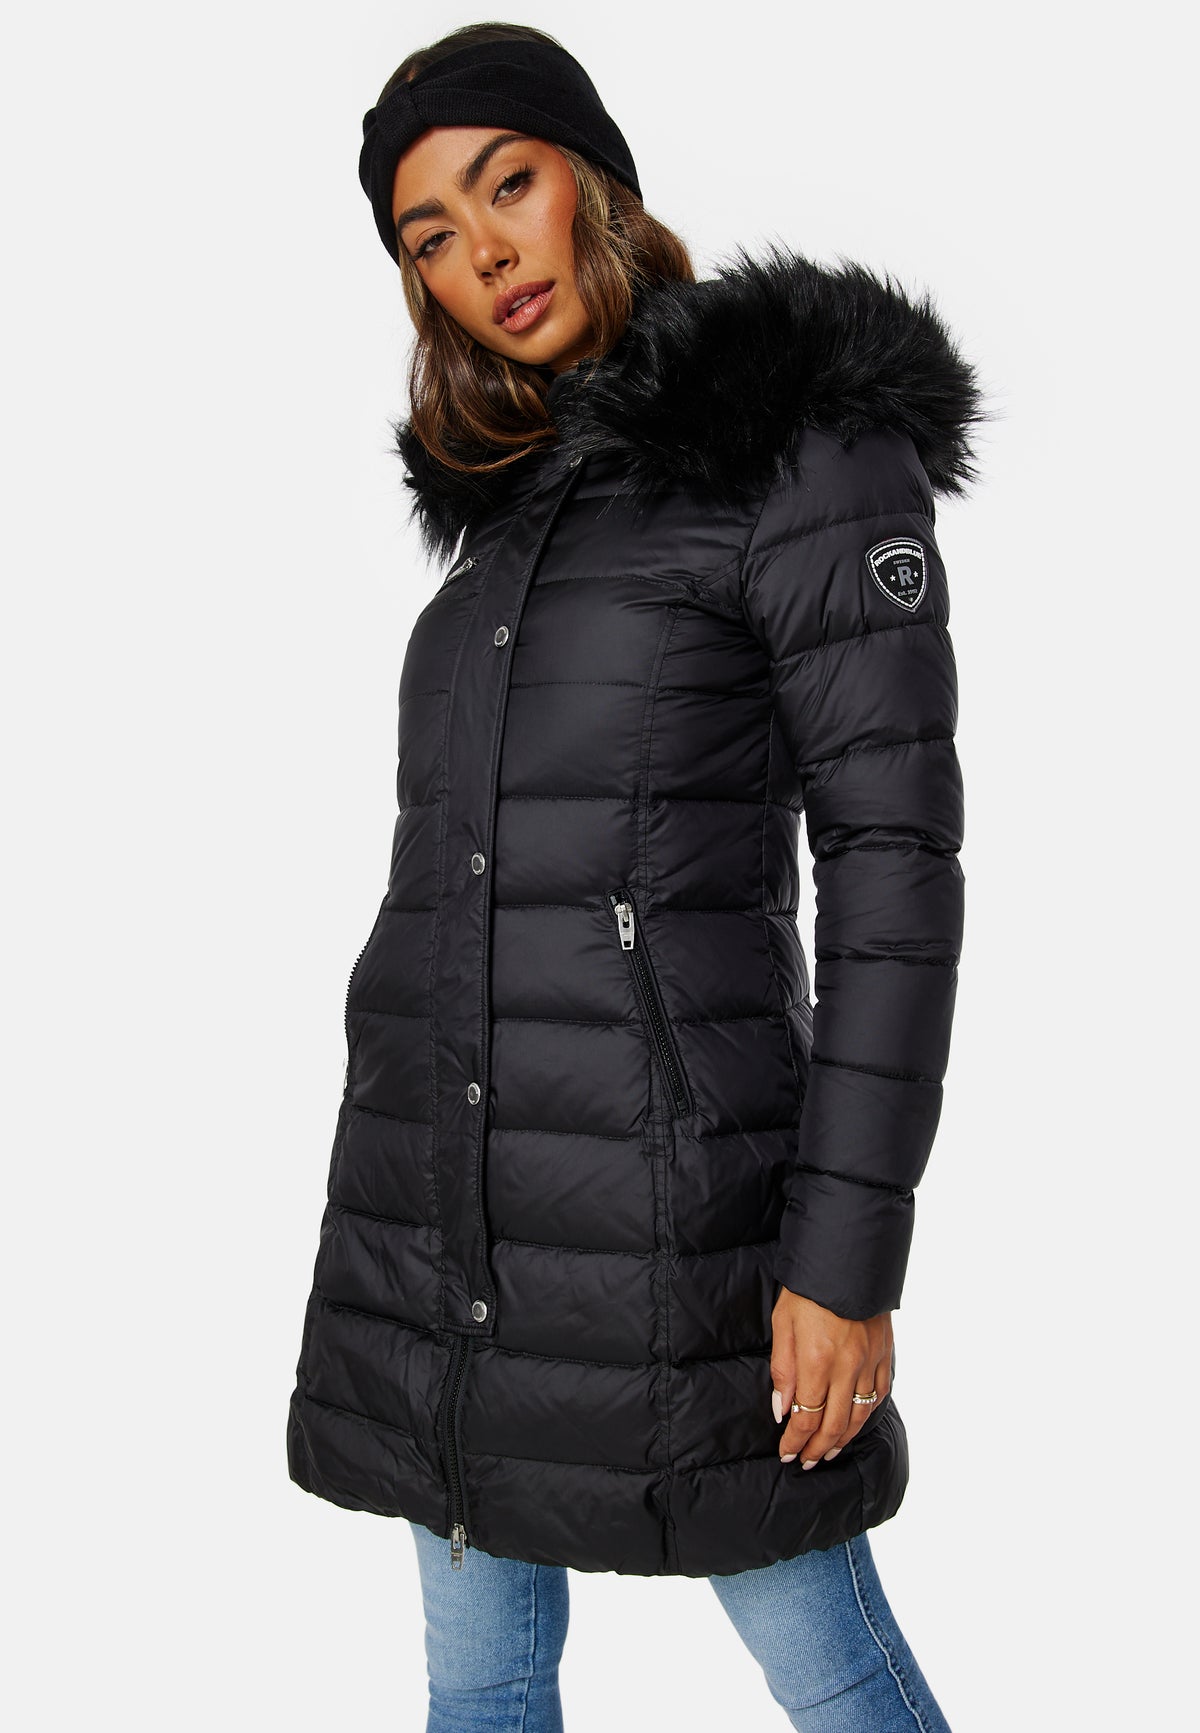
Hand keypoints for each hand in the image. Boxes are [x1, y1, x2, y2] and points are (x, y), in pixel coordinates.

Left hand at [769, 1285, 892, 1467]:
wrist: (846, 1256)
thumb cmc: (808, 1288)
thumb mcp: (783, 1323)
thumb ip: (783, 1369)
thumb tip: (782, 1410)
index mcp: (817, 1360)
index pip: (806, 1416)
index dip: (795, 1441)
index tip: (786, 1453)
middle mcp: (847, 1366)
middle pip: (835, 1424)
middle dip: (818, 1448)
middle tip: (806, 1462)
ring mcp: (870, 1360)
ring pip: (860, 1414)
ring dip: (844, 1439)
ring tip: (829, 1451)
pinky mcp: (884, 1351)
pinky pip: (880, 1392)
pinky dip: (868, 1413)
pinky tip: (857, 1421)